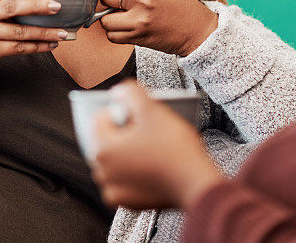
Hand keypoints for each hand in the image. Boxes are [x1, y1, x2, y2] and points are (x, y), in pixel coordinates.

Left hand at [91, 80, 225, 209]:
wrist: (196, 183)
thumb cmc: (174, 148)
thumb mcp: (152, 110)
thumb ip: (130, 93)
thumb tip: (119, 92)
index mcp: (102, 149)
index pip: (99, 118)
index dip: (119, 110)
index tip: (139, 114)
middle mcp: (102, 172)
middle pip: (106, 141)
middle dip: (122, 132)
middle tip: (146, 129)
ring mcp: (114, 190)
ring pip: (114, 161)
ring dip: (127, 152)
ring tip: (150, 145)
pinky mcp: (128, 203)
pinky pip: (124, 181)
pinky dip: (133, 172)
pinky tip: (150, 164)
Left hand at [99, 0, 217, 55]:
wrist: (198, 31)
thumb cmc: (182, 6)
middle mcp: (143, 1)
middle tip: (115, 1)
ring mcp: (140, 21)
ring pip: (105, 19)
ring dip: (108, 18)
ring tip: (119, 16)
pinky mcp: (138, 38)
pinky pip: (112, 36)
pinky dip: (114, 33)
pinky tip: (124, 28)